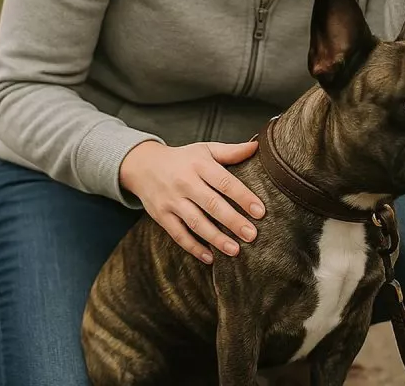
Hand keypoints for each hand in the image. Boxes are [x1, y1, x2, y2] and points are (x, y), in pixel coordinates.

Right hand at [120, 140, 264, 263]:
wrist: (144, 165)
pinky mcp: (161, 215)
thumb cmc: (183, 158)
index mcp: (199, 164)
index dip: (243, 196)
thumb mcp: (205, 149)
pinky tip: (210, 257)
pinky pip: (178, 234)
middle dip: (233, 221)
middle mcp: (185, 182)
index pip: (224, 182)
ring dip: (216, 238)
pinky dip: (193, 247)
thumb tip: (256, 147)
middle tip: (252, 235)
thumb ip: (231, 151)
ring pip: (195, 222)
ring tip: (235, 250)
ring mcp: (171, 200)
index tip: (260, 211)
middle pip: (211, 204)